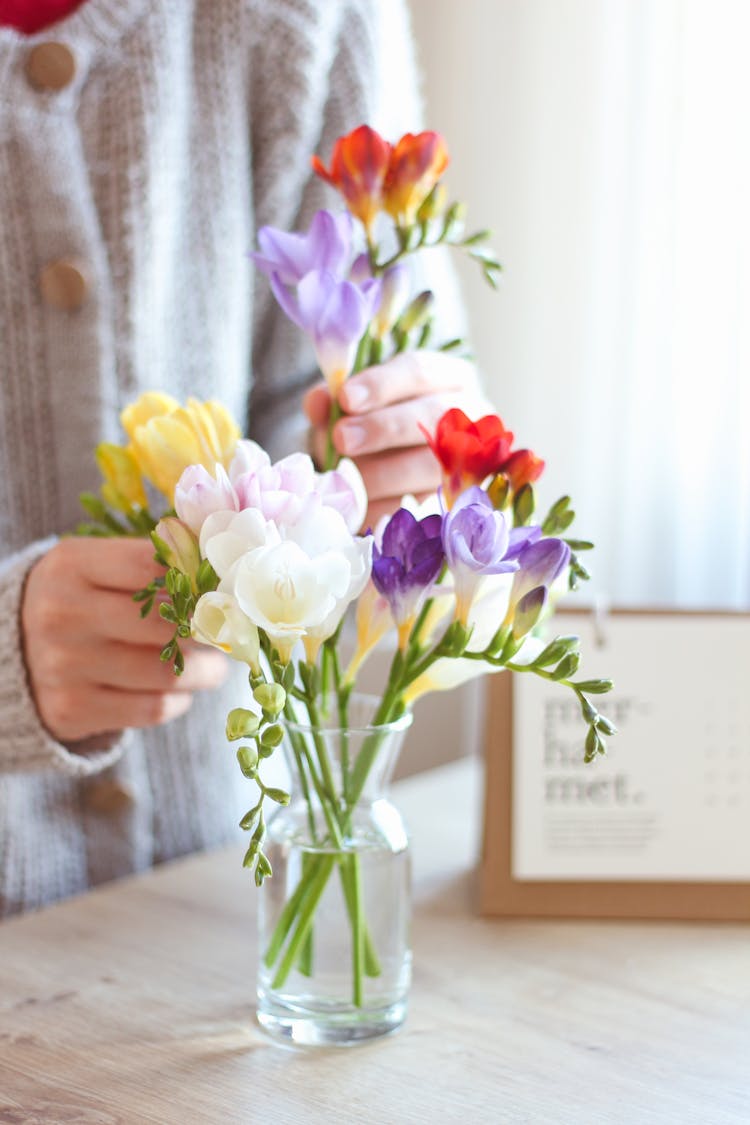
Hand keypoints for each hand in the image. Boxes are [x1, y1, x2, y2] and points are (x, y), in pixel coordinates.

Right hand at [21, 538, 226, 743]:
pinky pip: (152, 708)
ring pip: (167, 672)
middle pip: (166, 622)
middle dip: (209, 630)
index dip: (199, 577)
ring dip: (206, 671)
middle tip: (227, 631)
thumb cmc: (83, 600)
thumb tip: (224, 555)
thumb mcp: (102, 566)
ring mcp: (64, 665)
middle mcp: (62, 614)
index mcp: (72, 566)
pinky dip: (179, 700)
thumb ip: (157, 560)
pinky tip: (180, 690)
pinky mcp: (72, 709)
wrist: (19, 652)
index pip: (152, 565)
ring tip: (215, 665)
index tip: (225, 587)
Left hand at [304, 350, 491, 526]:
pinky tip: (358, 507)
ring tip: (344, 477)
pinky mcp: (456, 501)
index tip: (345, 398)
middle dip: (384, 427)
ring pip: (432, 464)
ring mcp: (469, 459)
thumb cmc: (379, 421)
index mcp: (447, 377)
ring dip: (383, 473)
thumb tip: (319, 402)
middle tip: (342, 439)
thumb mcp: (359, 402)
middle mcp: (468, 414)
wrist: (402, 462)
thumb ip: (336, 399)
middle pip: (433, 415)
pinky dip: (387, 507)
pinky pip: (424, 507)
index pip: (420, 371)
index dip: (382, 384)